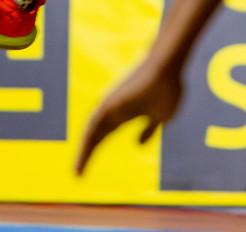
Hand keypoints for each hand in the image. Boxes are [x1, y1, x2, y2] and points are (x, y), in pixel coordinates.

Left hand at [75, 59, 182, 174]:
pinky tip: (84, 154)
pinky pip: (93, 124)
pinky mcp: (110, 104)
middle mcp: (114, 111)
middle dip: (86, 155)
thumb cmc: (167, 90)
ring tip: (78, 170)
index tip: (91, 166)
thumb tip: (138, 145)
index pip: (105, 136)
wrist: (167, 71)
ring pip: (91, 131)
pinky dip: (88, 139)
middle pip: (95, 136)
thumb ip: (149, 130)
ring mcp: (111, 106)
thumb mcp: (161, 117)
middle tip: (78, 174)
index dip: (96, 151)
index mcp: (125, 115)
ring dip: (84, 151)